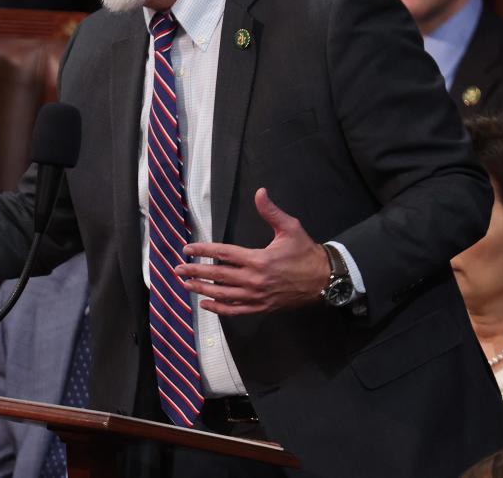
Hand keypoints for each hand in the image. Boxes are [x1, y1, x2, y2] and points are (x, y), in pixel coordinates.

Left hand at [174, 188, 330, 315]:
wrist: (324, 280)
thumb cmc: (305, 252)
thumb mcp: (290, 228)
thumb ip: (271, 212)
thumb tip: (260, 192)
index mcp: (258, 259)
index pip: (223, 253)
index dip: (203, 250)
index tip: (188, 249)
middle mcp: (254, 279)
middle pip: (218, 275)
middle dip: (195, 271)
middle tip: (178, 269)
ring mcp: (257, 296)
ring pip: (223, 295)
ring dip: (202, 289)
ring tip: (186, 284)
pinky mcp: (261, 307)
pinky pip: (236, 310)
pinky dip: (219, 309)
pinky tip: (205, 304)